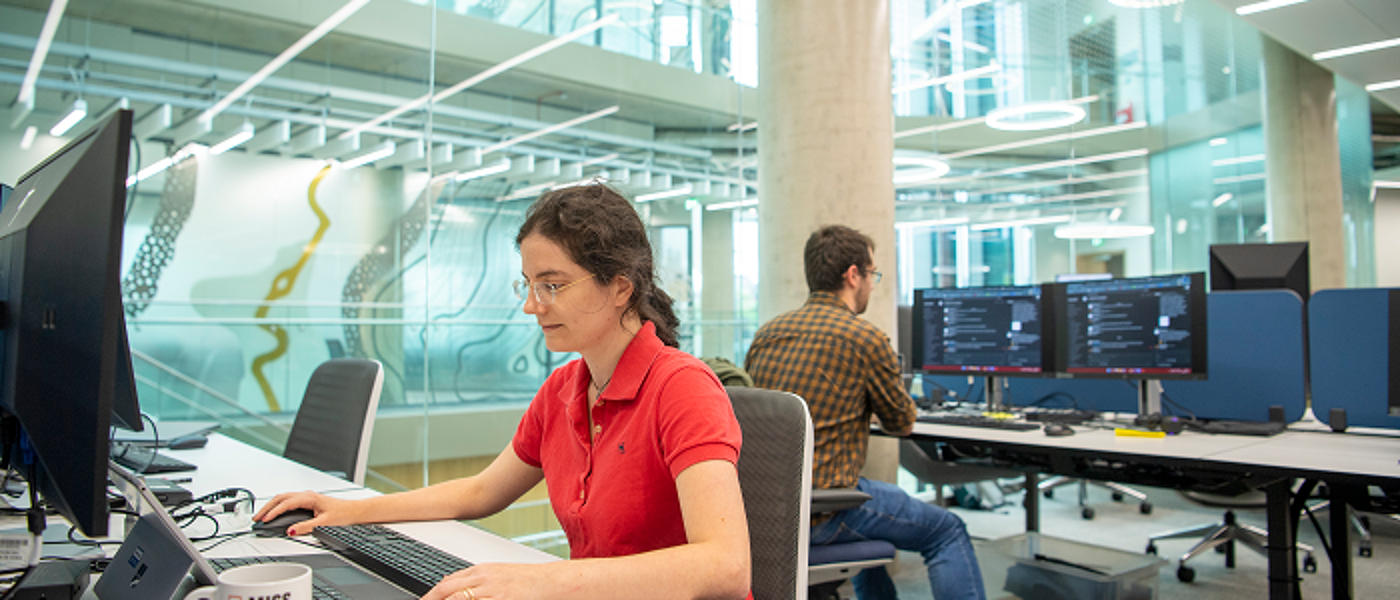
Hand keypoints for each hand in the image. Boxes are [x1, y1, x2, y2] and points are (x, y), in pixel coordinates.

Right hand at [252, 491, 356, 534]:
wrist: (355, 511)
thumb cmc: (344, 513)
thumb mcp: (324, 522)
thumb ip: (306, 527)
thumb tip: (291, 530)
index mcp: (310, 497)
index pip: (286, 503)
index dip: (274, 512)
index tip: (264, 520)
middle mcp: (307, 495)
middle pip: (281, 498)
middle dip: (267, 507)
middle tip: (256, 518)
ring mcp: (307, 498)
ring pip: (284, 498)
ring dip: (271, 506)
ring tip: (261, 516)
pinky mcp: (308, 502)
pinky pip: (288, 501)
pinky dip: (278, 506)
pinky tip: (274, 512)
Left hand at [421, 564, 547, 599]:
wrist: (551, 582)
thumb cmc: (528, 580)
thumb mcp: (498, 573)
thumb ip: (475, 579)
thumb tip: (451, 583)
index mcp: (481, 570)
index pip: (447, 583)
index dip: (431, 595)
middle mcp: (483, 578)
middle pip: (446, 591)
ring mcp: (491, 590)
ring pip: (457, 599)